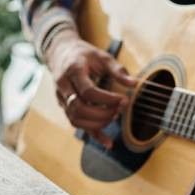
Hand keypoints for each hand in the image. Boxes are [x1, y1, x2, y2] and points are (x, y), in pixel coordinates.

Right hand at [47, 29, 136, 148]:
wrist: (60, 52)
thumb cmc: (83, 54)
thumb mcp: (102, 56)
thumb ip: (118, 70)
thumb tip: (134, 84)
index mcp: (73, 70)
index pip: (88, 92)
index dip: (107, 100)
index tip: (123, 100)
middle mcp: (63, 85)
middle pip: (78, 108)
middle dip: (101, 114)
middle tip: (119, 110)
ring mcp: (61, 97)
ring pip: (74, 119)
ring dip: (96, 124)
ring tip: (114, 118)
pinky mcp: (63, 106)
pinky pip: (76, 124)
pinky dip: (92, 134)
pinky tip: (107, 142)